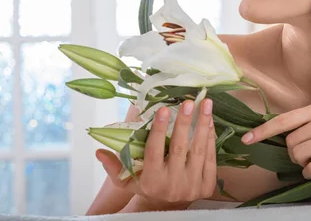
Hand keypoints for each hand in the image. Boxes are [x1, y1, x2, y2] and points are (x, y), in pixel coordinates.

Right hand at [96, 99, 217, 210]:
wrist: (168, 207)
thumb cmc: (146, 186)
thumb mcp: (126, 180)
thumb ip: (113, 166)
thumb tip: (99, 151)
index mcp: (151, 181)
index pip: (155, 151)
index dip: (159, 129)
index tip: (164, 109)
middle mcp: (173, 184)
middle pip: (180, 148)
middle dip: (185, 123)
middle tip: (189, 102)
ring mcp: (192, 185)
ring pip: (199, 150)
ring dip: (203, 124)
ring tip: (206, 104)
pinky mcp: (207, 186)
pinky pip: (211, 158)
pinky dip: (211, 138)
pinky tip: (209, 121)